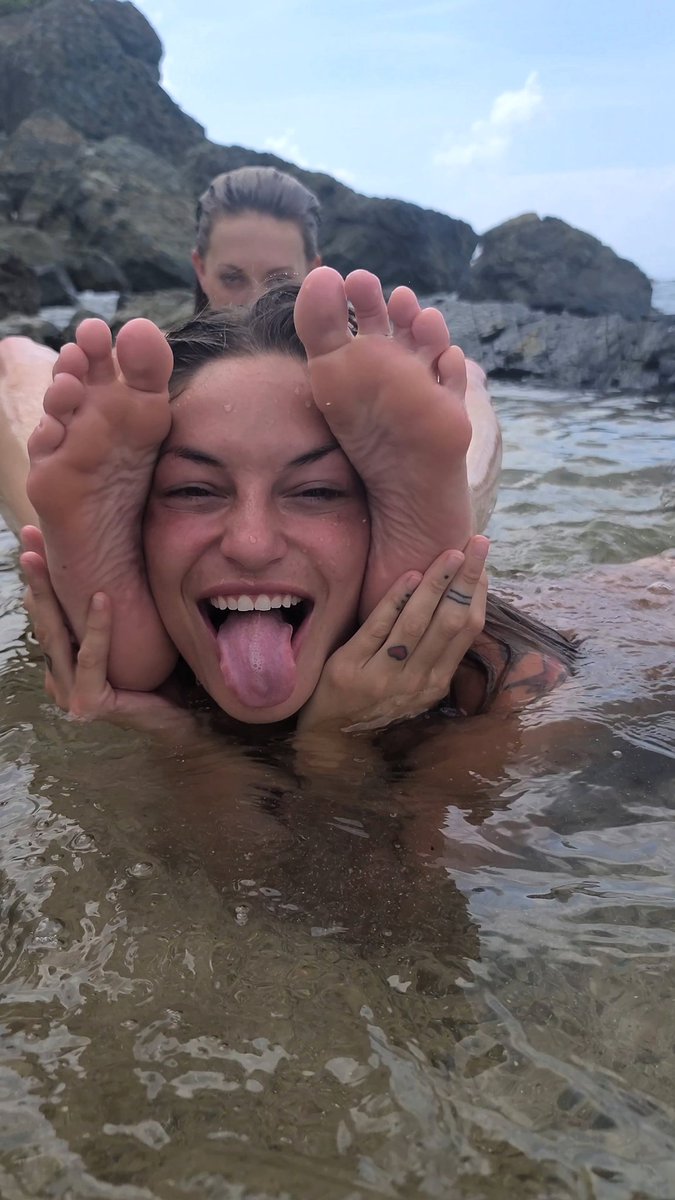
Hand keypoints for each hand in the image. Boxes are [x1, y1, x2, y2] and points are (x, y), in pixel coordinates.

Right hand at [20, 526, 184, 729]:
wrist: (179, 719)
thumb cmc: (157, 674)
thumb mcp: (125, 635)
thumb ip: (107, 611)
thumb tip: (107, 559)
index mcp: (62, 662)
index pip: (46, 612)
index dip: (40, 575)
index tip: (34, 537)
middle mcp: (59, 677)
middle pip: (43, 618)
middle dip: (35, 576)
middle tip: (29, 536)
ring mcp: (69, 693)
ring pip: (56, 634)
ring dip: (48, 593)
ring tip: (41, 558)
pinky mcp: (89, 703)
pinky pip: (92, 656)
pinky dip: (97, 626)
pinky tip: (102, 597)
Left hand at [297, 535, 488, 733]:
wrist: (328, 738)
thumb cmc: (372, 702)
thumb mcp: (412, 688)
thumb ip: (433, 656)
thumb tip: (458, 607)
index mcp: (435, 684)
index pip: (467, 633)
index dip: (478, 595)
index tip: (483, 564)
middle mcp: (415, 682)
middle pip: (449, 624)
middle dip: (465, 580)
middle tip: (477, 544)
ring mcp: (382, 677)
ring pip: (416, 624)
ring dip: (436, 585)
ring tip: (449, 553)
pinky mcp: (349, 670)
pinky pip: (377, 629)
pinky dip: (395, 600)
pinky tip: (409, 575)